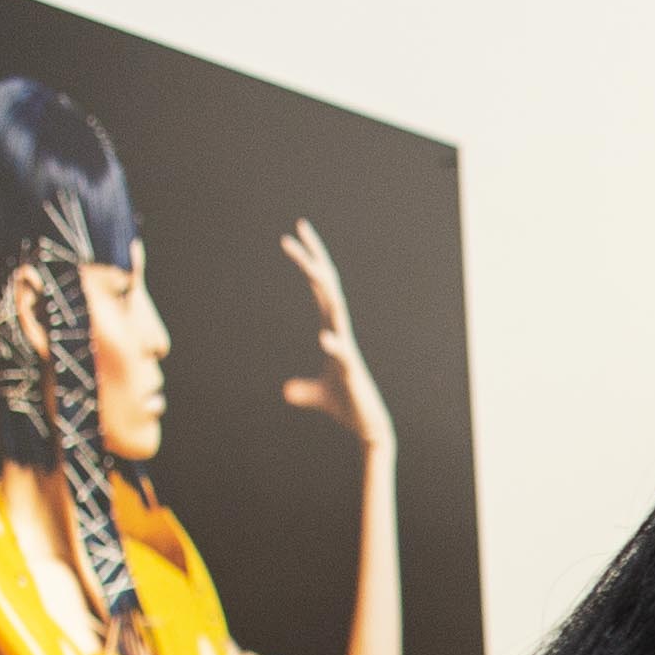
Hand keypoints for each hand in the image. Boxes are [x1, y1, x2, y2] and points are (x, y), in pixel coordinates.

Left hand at [278, 218, 395, 458]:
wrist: (368, 426)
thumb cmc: (347, 404)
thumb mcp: (316, 395)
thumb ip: (302, 389)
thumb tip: (287, 390)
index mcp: (332, 328)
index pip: (319, 288)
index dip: (308, 262)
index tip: (293, 238)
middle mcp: (340, 331)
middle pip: (327, 286)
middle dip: (314, 258)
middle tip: (299, 228)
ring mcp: (346, 348)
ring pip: (336, 311)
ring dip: (324, 291)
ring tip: (311, 270)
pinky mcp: (351, 372)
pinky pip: (341, 355)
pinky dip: (333, 346)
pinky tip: (324, 339)